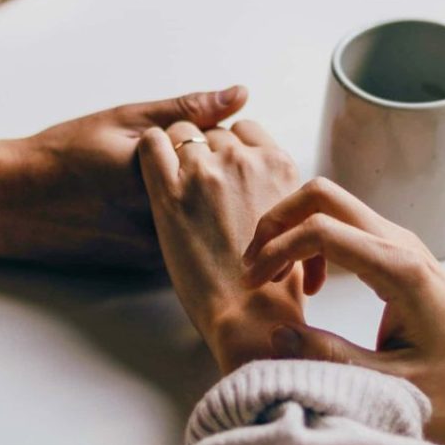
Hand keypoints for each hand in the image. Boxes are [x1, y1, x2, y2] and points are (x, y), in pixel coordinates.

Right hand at [0, 86, 247, 265]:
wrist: (15, 204)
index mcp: (160, 178)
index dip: (219, 141)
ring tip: (155, 185)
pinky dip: (190, 224)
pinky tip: (161, 207)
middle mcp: (163, 221)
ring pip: (209, 221)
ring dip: (206, 202)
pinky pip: (190, 240)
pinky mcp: (152, 266)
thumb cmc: (64, 156)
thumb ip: (187, 110)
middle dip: (218, 173)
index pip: (227, 156)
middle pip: (224, 194)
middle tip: (184, 157)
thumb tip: (240, 94)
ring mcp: (159, 249)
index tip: (196, 134)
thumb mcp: (125, 119)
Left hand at [138, 120, 304, 373]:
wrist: (249, 314)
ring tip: (174, 184)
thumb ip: (277, 191)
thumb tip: (263, 183)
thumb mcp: (294, 223)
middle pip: (213, 132)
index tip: (222, 168)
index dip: (230, 146)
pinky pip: (151, 143)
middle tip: (196, 186)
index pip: (246, 129)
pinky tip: (152, 171)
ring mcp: (206, 172)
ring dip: (176, 152)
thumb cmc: (274, 282)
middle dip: (203, 152)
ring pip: (182, 132)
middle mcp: (244, 161)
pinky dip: (150, 150)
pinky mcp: (170, 192)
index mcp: (279, 165)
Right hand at [242, 178, 444, 416]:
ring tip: (276, 277)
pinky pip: (343, 222)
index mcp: (397, 268)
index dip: (276, 250)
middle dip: (276, 221)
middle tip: (256, 267)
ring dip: (292, 228)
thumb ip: (333, 359)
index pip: (320, 230)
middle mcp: (397, 241)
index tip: (255, 284)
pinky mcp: (396, 246)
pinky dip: (312, 239)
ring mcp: (398, 238)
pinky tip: (311, 283)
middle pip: (321, 194)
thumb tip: (278, 336)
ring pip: (330, 202)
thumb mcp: (394, 382)